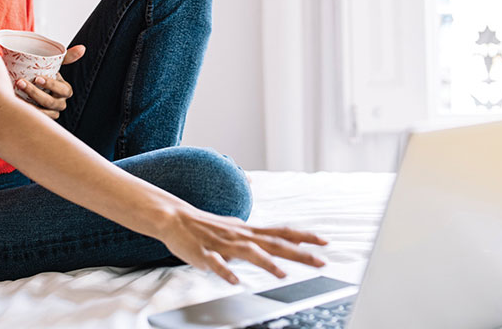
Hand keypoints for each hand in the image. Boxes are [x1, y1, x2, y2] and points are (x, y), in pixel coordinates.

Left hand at [16, 45, 85, 118]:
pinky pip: (35, 120)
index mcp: (65, 90)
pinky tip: (15, 106)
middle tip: (20, 82)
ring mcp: (50, 113)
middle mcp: (59, 103)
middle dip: (35, 93)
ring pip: (44, 113)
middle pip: (51, 102)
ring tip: (15, 95)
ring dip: (30, 105)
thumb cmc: (42, 74)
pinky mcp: (40, 120)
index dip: (51, 85)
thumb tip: (82, 48)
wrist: (27, 86)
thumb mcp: (54, 65)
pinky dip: (26, 114)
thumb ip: (67, 57)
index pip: (63, 90)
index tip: (37, 78)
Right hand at [159, 205, 328, 284]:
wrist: (175, 218)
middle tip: (321, 262)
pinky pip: (216, 264)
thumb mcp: (238, 229)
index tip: (325, 242)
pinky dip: (226, 272)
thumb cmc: (208, 226)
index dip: (305, 236)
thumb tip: (283, 241)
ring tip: (282, 274)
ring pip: (248, 252)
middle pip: (274, 243)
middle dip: (299, 253)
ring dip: (266, 263)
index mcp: (249, 231)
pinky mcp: (204, 253)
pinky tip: (235, 281)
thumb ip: (259, 237)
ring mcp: (223, 244)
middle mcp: (240, 235)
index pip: (283, 232)